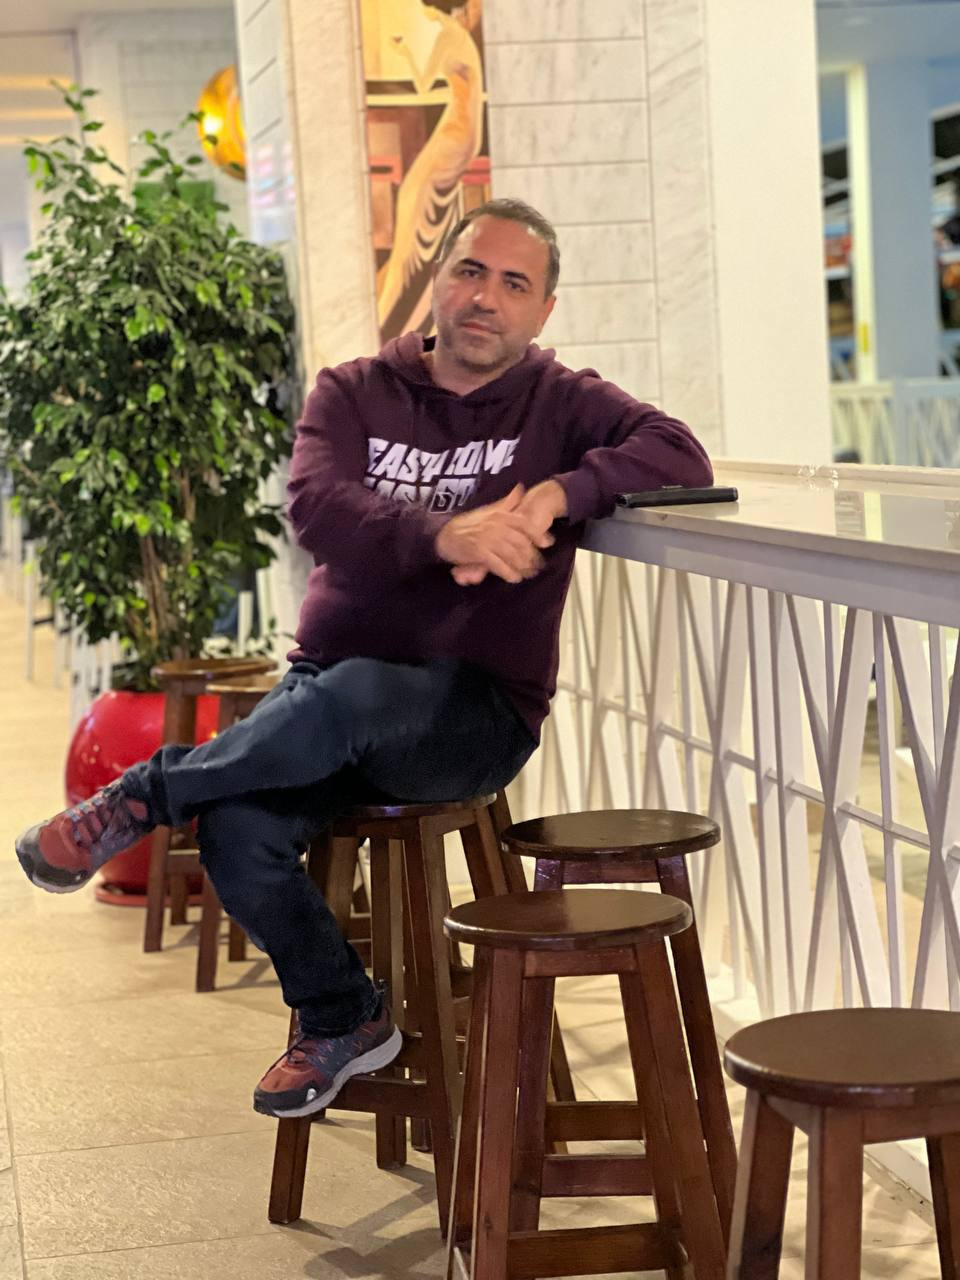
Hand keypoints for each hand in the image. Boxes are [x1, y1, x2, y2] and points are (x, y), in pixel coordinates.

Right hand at [436, 484, 551, 584]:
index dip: (538, 534)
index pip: (524, 523)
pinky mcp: (479, 552)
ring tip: (528, 574)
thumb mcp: (487, 510)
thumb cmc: (467, 524)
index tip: (548, 543)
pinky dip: (508, 573)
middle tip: (538, 566)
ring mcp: (487, 539)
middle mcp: (495, 525)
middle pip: (521, 542)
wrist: (442, 535)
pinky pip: (498, 564)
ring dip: (522, 567)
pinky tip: (514, 578)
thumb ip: (506, 502)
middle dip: (532, 556)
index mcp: (499, 515)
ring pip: (512, 554)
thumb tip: (520, 488)